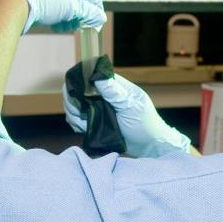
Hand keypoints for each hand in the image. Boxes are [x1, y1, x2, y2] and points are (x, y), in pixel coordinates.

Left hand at [0, 0, 105, 34]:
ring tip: (65, 28)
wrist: (17, 2)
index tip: (97, 20)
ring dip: (68, 17)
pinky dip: (57, 14)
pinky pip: (52, 1)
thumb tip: (100, 18)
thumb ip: (91, 13)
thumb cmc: (48, 0)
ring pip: (64, 0)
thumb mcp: (75, 8)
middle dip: (79, 14)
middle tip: (79, 26)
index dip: (96, 6)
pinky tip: (55, 25)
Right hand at [63, 74, 190, 157]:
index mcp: (115, 86)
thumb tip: (98, 75)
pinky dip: (76, 123)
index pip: (90, 76)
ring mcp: (99, 109)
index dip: (79, 83)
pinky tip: (82, 129)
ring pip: (76, 106)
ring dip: (74, 114)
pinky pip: (79, 119)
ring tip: (82, 124)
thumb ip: (114, 92)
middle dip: (73, 102)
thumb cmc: (145, 124)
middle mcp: (105, 95)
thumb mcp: (131, 107)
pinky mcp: (97, 122)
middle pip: (78, 91)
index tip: (75, 93)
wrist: (149, 146)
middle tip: (78, 114)